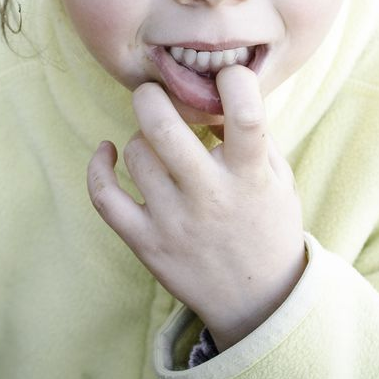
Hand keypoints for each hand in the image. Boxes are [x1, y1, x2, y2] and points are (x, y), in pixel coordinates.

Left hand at [86, 65, 305, 350]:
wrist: (258, 301)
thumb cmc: (269, 228)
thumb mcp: (280, 180)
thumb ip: (254, 137)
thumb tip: (213, 97)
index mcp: (250, 176)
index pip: (246, 117)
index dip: (235, 82)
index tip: (227, 77)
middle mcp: (210, 196)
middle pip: (165, 128)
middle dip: (154, 96)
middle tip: (158, 93)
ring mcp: (173, 220)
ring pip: (136, 153)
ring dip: (142, 136)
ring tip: (157, 142)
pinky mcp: (146, 242)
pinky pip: (104, 197)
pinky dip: (98, 167)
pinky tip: (107, 151)